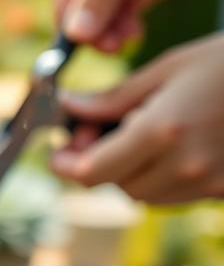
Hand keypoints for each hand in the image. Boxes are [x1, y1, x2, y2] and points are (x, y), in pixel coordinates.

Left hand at [51, 33, 223, 203]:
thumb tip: (69, 108)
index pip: (92, 173)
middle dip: (98, 163)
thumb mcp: (165, 70)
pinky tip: (171, 145)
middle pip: (115, 186)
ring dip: (129, 172)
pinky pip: (175, 195)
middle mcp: (184, 165)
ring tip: (140, 132)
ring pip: (143, 195)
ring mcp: (208, 182)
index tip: (57, 153)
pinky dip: (160, 177)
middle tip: (96, 131)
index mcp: (161, 132)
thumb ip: (112, 99)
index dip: (66, 166)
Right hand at [53, 0, 223, 51]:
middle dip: (91, 29)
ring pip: (98, 15)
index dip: (69, 21)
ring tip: (129, 38)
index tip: (83, 46)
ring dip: (108, 33)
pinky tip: (134, 33)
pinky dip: (124, 28)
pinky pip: (119, 14)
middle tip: (114, 46)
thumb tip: (74, 30)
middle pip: (77, 7)